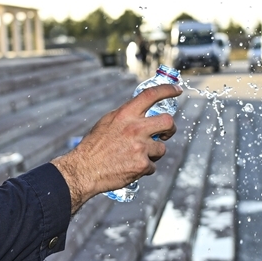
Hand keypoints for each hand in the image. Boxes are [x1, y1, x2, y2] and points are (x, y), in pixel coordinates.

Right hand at [52, 83, 179, 211]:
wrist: (84, 170)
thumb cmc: (94, 146)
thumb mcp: (108, 122)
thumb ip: (127, 116)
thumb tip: (142, 110)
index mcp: (125, 114)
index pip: (151, 95)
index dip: (167, 90)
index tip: (177, 90)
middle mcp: (135, 128)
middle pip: (168, 122)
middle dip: (170, 129)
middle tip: (164, 134)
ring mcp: (140, 147)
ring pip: (161, 148)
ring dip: (153, 153)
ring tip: (134, 156)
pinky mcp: (142, 165)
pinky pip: (152, 166)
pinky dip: (144, 168)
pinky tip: (130, 168)